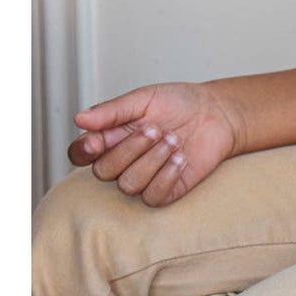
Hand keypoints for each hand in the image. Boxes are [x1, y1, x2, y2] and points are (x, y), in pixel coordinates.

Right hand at [68, 82, 240, 206]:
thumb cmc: (178, 103)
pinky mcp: (165, 191)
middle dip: (130, 149)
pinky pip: (152, 196)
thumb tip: (79, 119)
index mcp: (110, 137)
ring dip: (153, 160)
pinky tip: (181, 158)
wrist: (216, 113)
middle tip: (155, 129)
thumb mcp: (144, 99)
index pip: (81, 154)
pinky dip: (167, 176)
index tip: (96, 141)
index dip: (83, 152)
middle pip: (103, 171)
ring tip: (174, 139)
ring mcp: (143, 178)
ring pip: (128, 184)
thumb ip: (112, 111)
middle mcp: (122, 160)